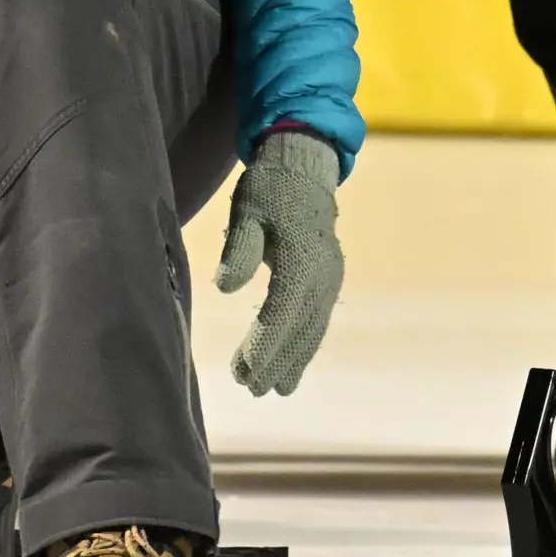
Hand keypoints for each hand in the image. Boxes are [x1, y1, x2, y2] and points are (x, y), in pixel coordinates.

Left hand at [213, 131, 343, 397]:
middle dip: (277, 361)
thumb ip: (238, 249)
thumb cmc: (269, 188)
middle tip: (252, 390)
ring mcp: (331, 277)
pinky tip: (293, 362)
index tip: (245, 373)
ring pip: (313, 328)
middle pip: (299, 328)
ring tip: (275, 389)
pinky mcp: (329, 277)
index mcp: (302, 260)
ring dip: (294, 359)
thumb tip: (224, 287)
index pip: (281, 314)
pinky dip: (305, 343)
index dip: (264, 347)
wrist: (305, 166)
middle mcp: (323, 274)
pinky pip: (318, 318)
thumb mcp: (246, 211)